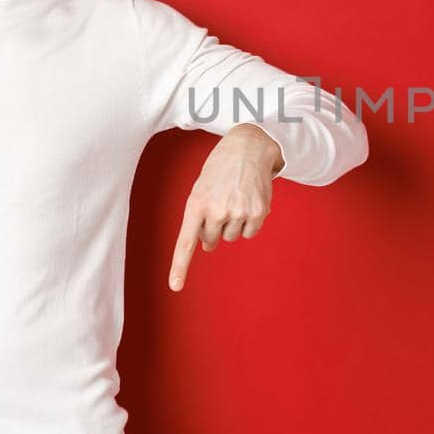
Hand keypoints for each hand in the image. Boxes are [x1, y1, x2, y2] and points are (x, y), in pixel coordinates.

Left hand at [168, 123, 282, 291]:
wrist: (248, 147)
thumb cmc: (220, 169)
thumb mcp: (201, 189)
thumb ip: (199, 218)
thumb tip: (208, 247)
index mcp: (196, 204)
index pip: (186, 241)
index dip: (179, 266)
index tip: (175, 286)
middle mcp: (216, 211)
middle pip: (211, 240)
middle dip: (213, 229)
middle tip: (219, 205)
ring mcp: (238, 212)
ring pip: (231, 237)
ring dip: (232, 224)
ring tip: (234, 198)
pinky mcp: (258, 212)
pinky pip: (249, 233)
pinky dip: (248, 223)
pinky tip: (248, 202)